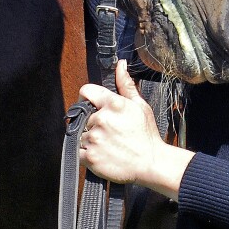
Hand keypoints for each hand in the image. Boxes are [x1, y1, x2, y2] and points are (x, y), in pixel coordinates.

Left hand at [78, 60, 165, 184]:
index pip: (86, 91)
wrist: (150, 163)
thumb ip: (126, 84)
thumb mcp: (140, 106)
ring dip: (89, 138)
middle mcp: (101, 119)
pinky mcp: (90, 156)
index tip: (91, 105)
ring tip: (107, 143)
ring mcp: (94, 138)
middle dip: (92, 122)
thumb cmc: (146, 135)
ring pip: (80, 133)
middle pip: (83, 115)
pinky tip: (101, 153)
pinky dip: (85, 153)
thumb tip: (120, 65)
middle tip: (108, 131)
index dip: (87, 98)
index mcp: (113, 104)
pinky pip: (77, 151)